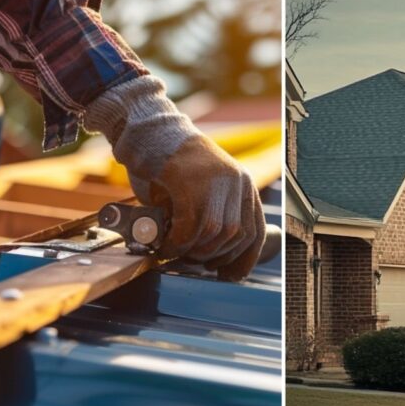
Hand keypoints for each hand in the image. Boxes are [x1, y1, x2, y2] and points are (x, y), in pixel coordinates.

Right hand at [86, 76, 266, 280]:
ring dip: (194, 250)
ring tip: (177, 250)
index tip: (230, 274)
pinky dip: (178, 242)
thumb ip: (212, 215)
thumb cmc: (170, 166)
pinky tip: (167, 245)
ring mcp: (214, 180)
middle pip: (236, 235)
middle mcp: (236, 181)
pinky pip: (191, 224)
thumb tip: (210, 255)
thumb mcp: (202, 190)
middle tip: (193, 259)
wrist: (148, 131)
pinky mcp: (189, 180)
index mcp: (243, 184)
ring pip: (215, 232)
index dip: (244, 258)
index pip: (256, 230)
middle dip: (214, 255)